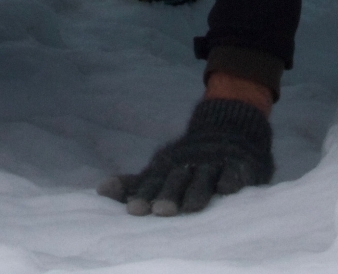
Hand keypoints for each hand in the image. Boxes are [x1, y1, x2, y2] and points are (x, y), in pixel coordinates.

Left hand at [98, 97, 274, 214]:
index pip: (152, 182)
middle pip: (176, 180)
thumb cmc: (188, 159)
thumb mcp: (161, 168)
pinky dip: (230, 179)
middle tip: (159, 212)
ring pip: (203, 178)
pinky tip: (225, 190)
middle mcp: (188, 164)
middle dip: (168, 195)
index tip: (133, 211)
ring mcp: (213, 163)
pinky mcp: (237, 165)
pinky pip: (233, 172)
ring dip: (196, 192)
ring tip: (190, 209)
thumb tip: (99, 190)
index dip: (143, 196)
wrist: (229, 125)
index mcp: (168, 166)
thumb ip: (134, 183)